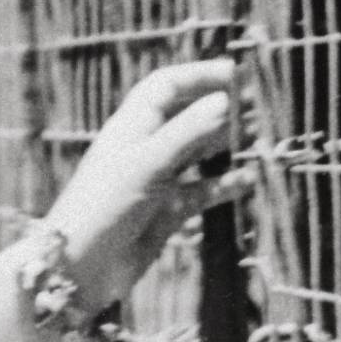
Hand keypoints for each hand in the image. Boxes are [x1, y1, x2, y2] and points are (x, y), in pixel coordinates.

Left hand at [43, 60, 240, 308]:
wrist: (79, 267)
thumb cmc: (104, 205)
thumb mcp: (148, 164)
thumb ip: (188, 132)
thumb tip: (226, 99)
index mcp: (132, 125)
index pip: (168, 85)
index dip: (200, 75)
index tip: (239, 74)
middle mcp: (145, 147)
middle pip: (188, 117)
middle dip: (221, 110)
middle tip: (260, 109)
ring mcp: (156, 180)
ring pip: (198, 154)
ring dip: (226, 146)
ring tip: (260, 140)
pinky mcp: (165, 212)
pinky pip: (201, 191)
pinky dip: (224, 185)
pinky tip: (248, 181)